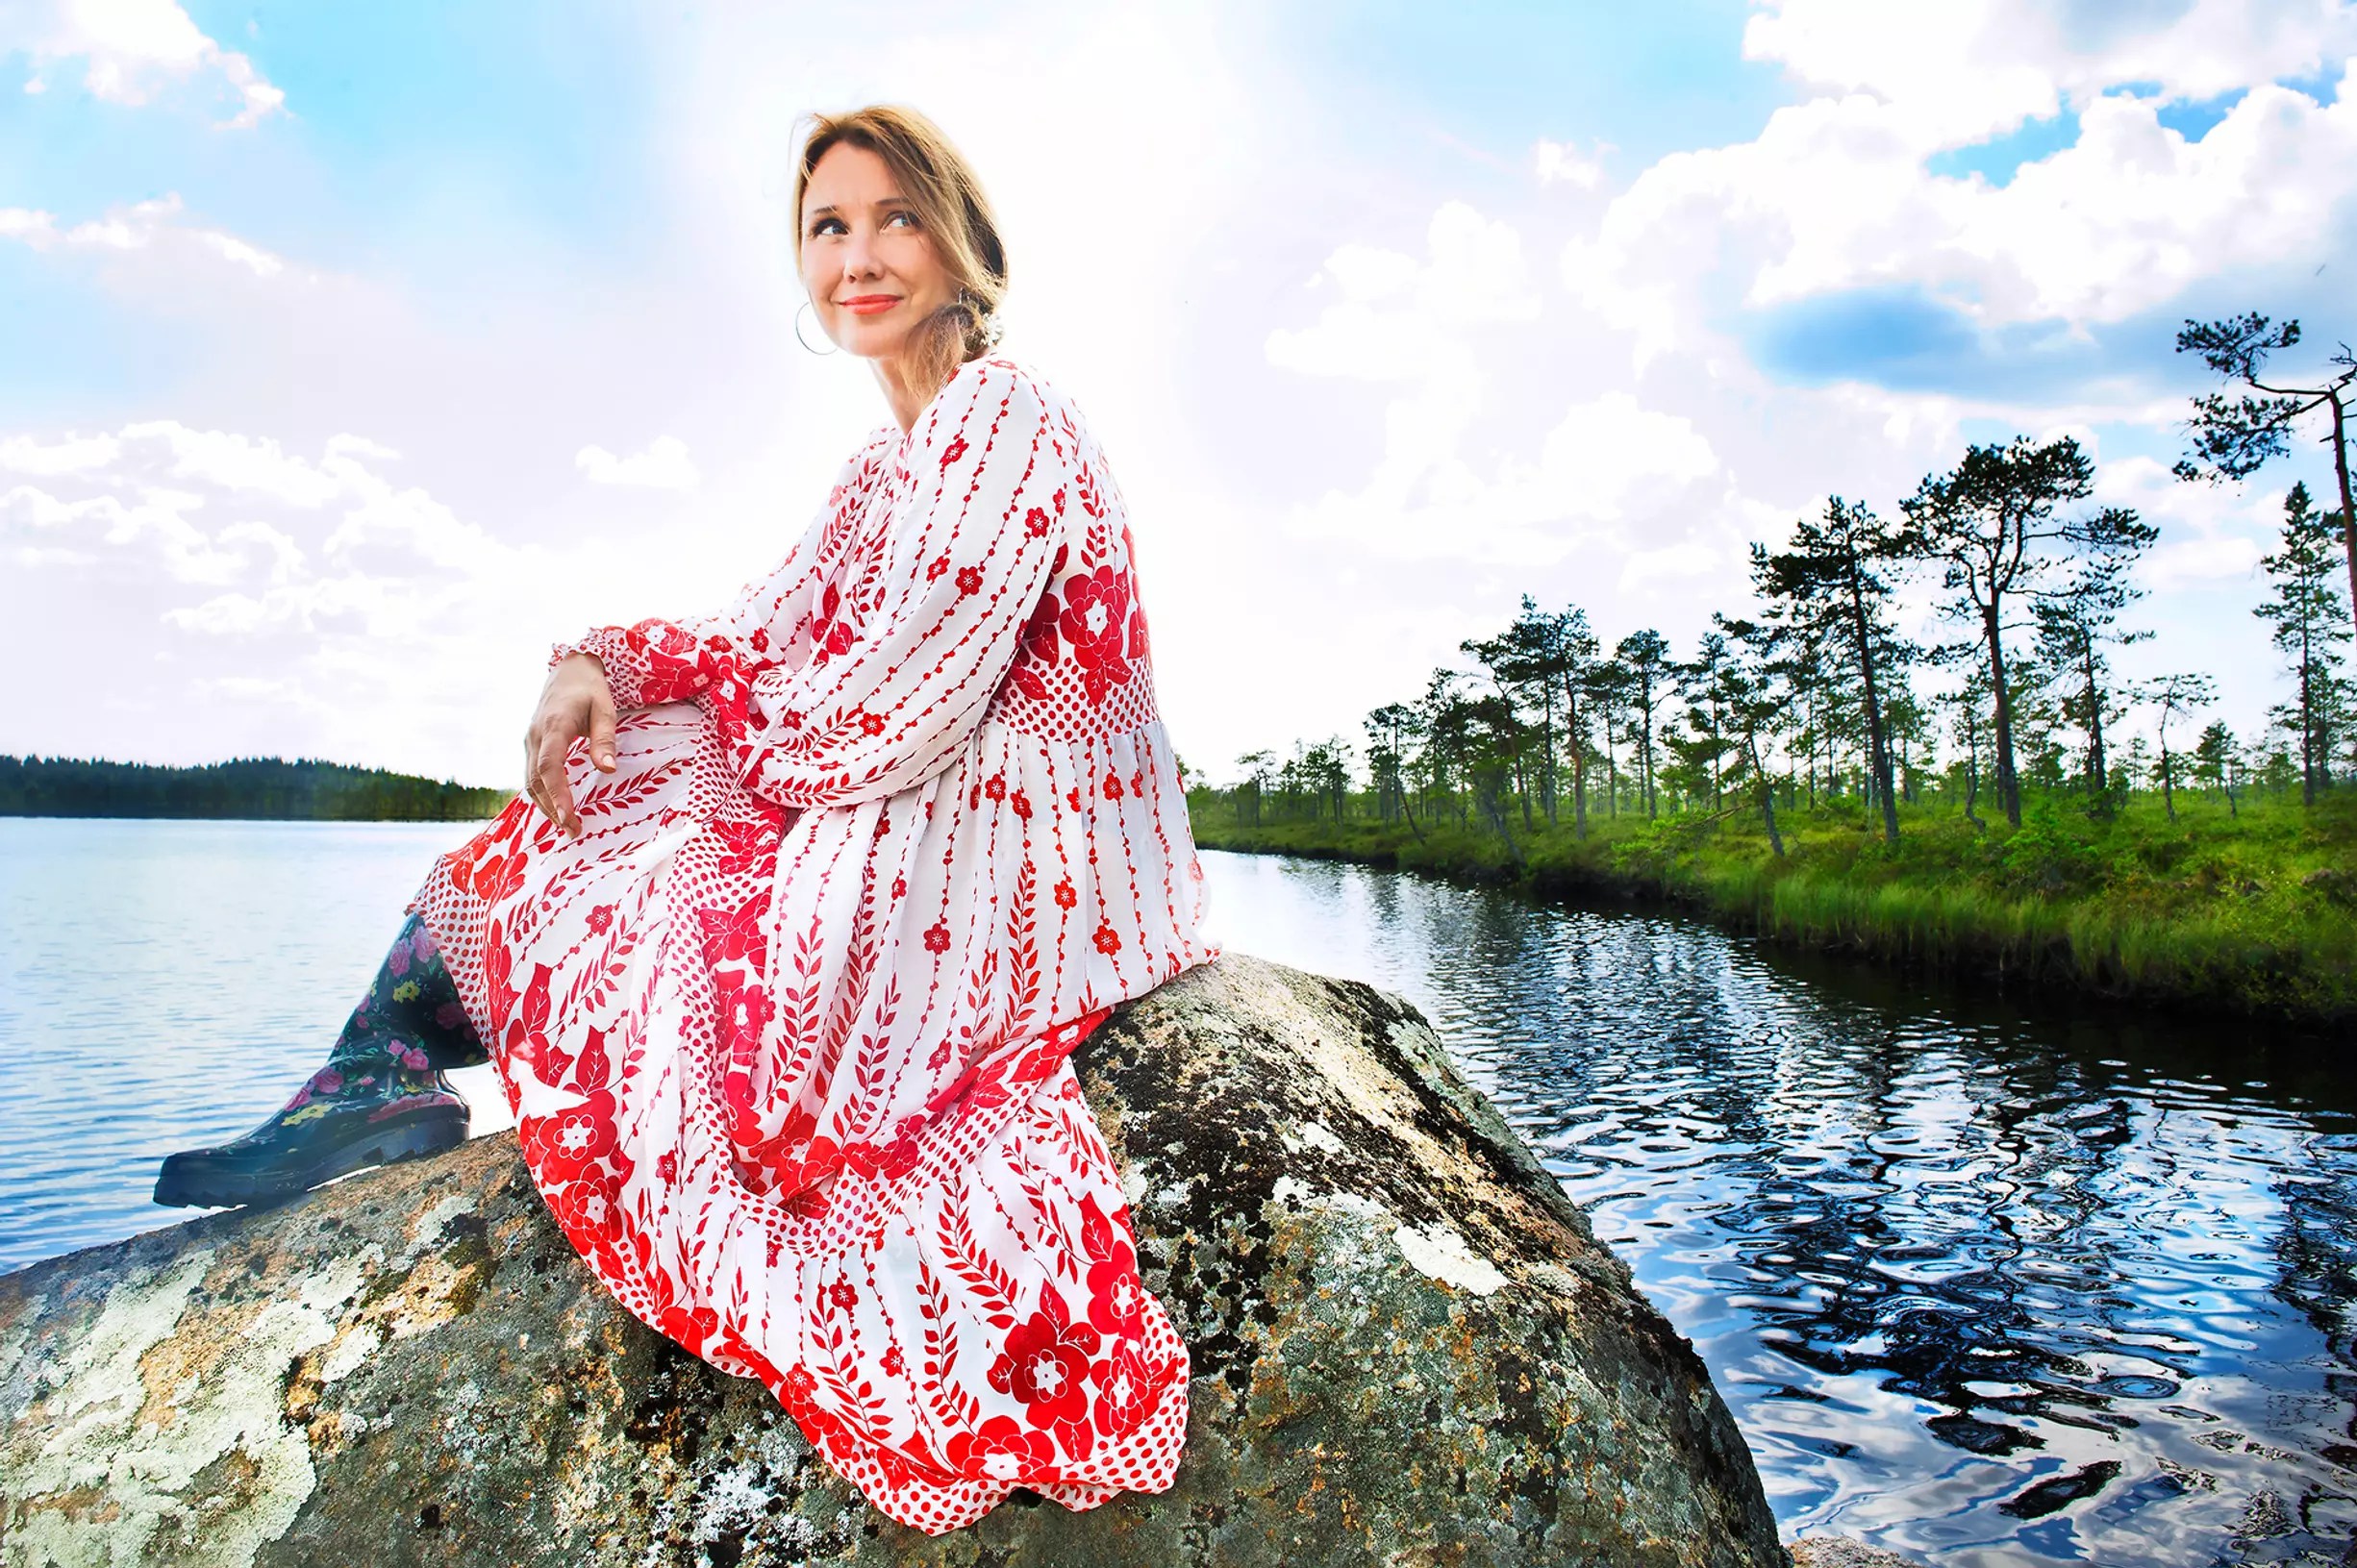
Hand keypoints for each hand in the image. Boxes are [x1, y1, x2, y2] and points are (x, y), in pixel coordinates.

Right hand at [524, 652, 616, 838]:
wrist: (569, 671)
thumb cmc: (590, 689)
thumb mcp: (605, 710)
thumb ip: (605, 740)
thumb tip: (607, 771)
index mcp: (554, 725)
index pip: (550, 766)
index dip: (557, 794)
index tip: (567, 817)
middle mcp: (535, 735)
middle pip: (536, 779)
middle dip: (552, 808)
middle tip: (573, 831)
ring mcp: (529, 741)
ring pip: (530, 780)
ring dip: (546, 805)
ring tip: (567, 826)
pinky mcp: (531, 745)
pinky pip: (531, 775)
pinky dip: (541, 794)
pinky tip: (556, 808)